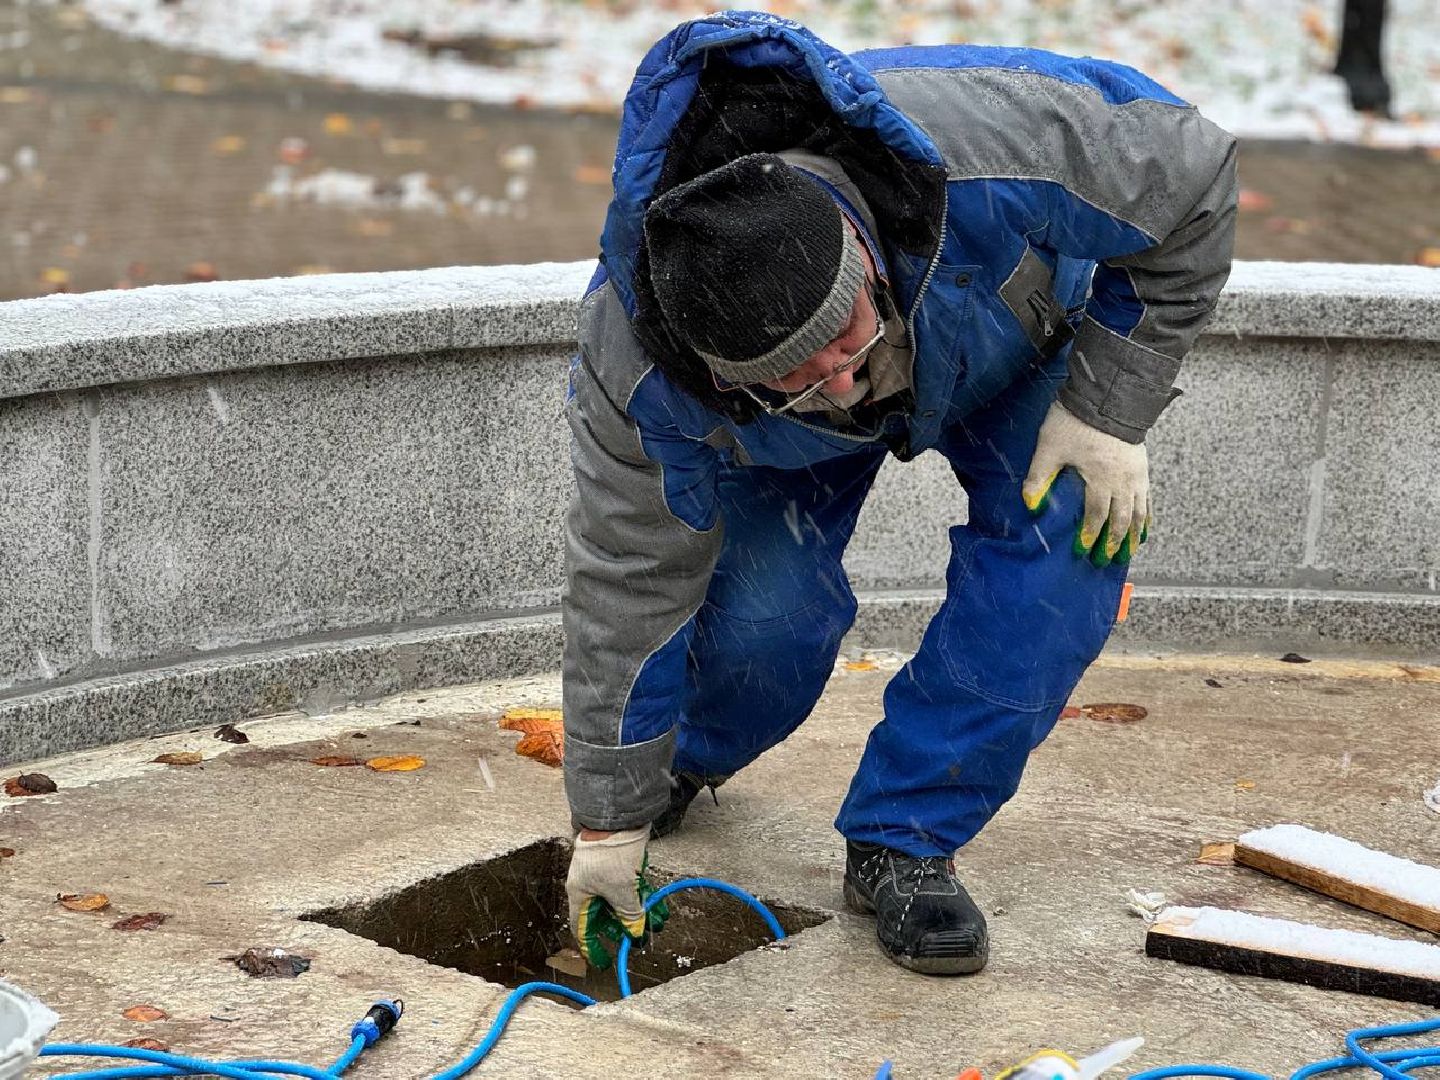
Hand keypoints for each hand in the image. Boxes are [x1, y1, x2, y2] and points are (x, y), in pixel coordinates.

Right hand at [564, 827, 669, 969]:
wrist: (618, 818)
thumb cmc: (610, 853)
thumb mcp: (621, 891)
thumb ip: (629, 915)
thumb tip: (636, 933)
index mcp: (580, 894)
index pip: (582, 928)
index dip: (591, 947)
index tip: (602, 961)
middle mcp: (590, 885)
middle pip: (605, 915)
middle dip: (624, 928)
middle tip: (639, 940)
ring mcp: (604, 874)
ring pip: (620, 901)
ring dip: (638, 913)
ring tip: (658, 923)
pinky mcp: (619, 864)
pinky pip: (630, 888)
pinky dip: (642, 897)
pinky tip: (658, 906)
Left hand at [1021, 401, 1149, 566]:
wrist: (1108, 394)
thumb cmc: (1076, 420)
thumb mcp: (1050, 447)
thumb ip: (1039, 477)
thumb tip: (1031, 506)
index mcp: (1101, 479)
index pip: (1096, 516)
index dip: (1089, 536)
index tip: (1081, 551)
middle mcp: (1123, 481)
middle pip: (1121, 520)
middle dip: (1113, 543)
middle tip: (1105, 561)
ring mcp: (1137, 474)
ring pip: (1139, 513)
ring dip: (1133, 535)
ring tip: (1129, 553)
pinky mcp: (1143, 466)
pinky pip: (1148, 498)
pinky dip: (1147, 516)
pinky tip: (1145, 528)